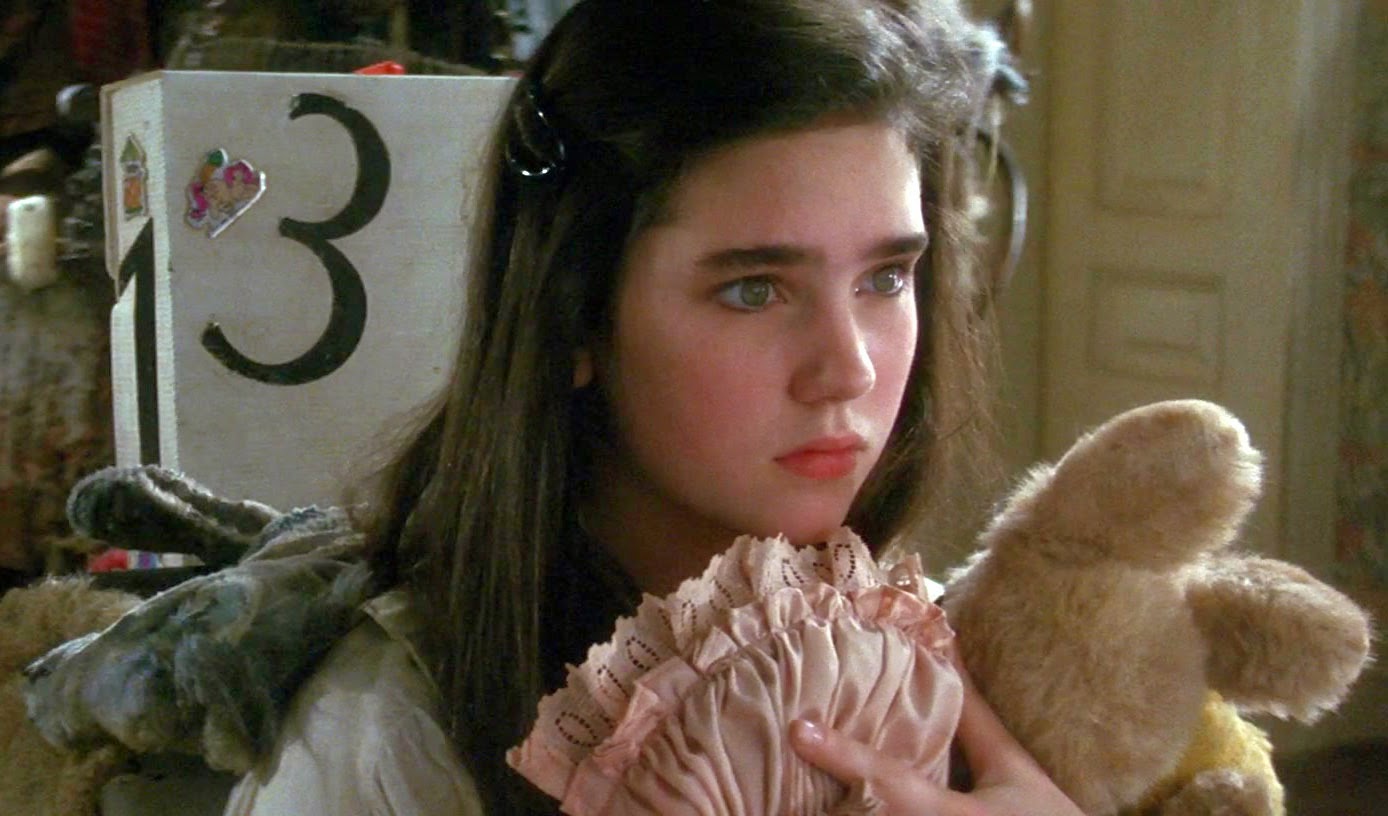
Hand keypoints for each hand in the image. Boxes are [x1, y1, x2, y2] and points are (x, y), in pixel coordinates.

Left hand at [790, 674, 1082, 814]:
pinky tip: (830, 805)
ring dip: (829, 813)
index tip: (798, 729)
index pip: (889, 782)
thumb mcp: (1015, 771)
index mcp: (954, 815)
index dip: (841, 755)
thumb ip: (976, 720)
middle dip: (817, 801)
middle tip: (776, 762)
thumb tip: (947, 651)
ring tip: (781, 792)